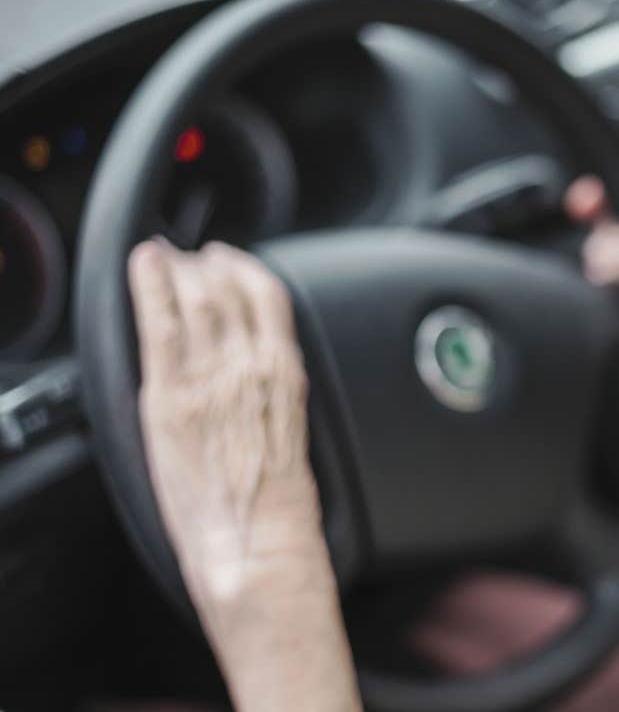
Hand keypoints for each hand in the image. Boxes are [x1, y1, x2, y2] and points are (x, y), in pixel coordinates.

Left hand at [127, 240, 326, 609]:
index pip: (267, 296)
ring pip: (194, 296)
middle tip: (190, 256)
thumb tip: (255, 370)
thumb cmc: (280, 504)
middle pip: (228, 289)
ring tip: (164, 256)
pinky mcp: (171, 397)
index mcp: (285, 372)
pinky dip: (151, 287)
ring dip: (178, 268)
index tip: (228, 259)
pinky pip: (160, 325)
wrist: (258, 542)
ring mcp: (208, 378)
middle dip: (206, 262)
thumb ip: (274, 390)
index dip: (244, 268)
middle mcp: (250, 365)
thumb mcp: (295, 430)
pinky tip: (144, 267)